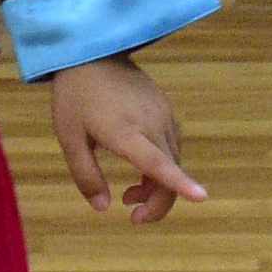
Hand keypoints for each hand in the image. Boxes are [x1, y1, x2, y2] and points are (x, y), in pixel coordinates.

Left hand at [47, 55, 205, 223]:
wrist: (92, 53)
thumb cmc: (76, 97)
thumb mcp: (69, 139)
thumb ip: (86, 175)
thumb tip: (104, 209)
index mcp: (125, 132)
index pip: (157, 163)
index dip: (179, 182)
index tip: (202, 197)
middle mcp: (151, 123)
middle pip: (169, 171)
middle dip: (158, 203)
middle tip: (134, 217)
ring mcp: (162, 114)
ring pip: (173, 160)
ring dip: (158, 185)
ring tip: (130, 194)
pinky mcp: (165, 108)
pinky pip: (171, 145)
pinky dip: (162, 166)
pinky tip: (142, 169)